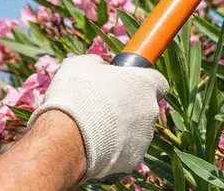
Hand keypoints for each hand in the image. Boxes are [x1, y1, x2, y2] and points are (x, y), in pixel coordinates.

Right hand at [27, 54, 167, 181]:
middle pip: (145, 107)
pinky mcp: (133, 160)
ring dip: (120, 130)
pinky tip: (93, 147)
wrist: (67, 137)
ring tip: (92, 130)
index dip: (140, 82)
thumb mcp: (81, 65)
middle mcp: (151, 111)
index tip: (125, 84)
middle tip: (102, 108)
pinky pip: (125, 152)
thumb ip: (97, 64)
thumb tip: (99, 67)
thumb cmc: (76, 95)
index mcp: (145, 84)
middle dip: (128, 108)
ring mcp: (144, 137)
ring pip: (136, 132)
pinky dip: (113, 151)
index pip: (157, 81)